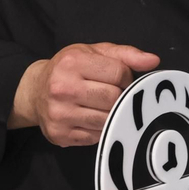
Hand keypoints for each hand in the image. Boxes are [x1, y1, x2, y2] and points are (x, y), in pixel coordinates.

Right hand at [10, 43, 160, 146]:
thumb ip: (125, 54)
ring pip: (107, 120)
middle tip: (113, 94)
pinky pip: (96, 137)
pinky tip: (92, 118)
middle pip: (114, 99)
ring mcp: (60, 114)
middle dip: (120, 97)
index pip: (119, 73)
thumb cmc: (69, 69)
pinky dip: (100, 129)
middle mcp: (62, 88)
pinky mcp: (60, 135)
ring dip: (112, 115)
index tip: (119, 79)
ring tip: (103, 106)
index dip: (125, 78)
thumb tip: (153, 61)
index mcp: (72, 62)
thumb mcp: (94, 52)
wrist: (34, 91)